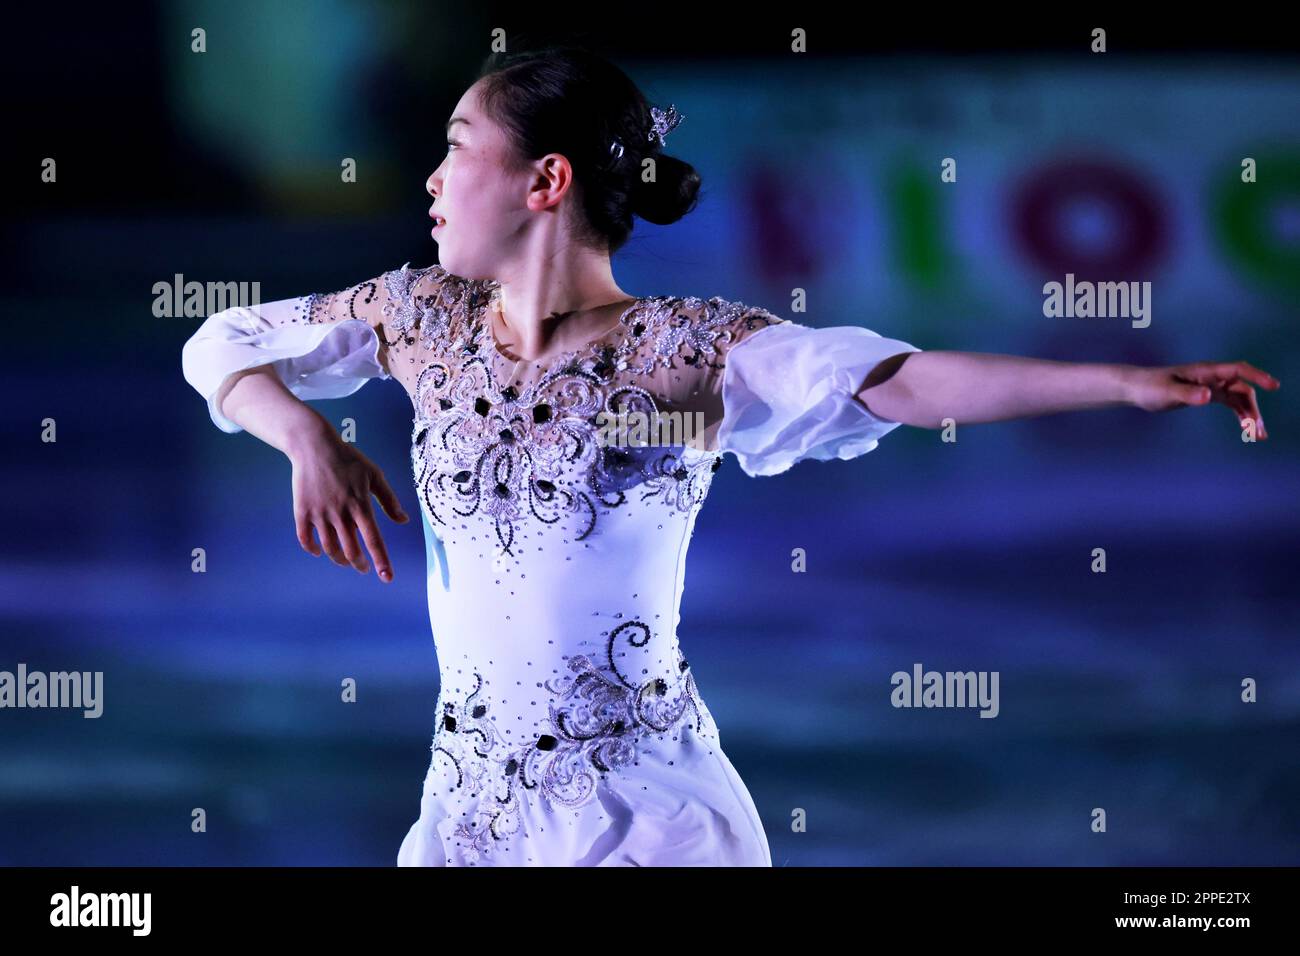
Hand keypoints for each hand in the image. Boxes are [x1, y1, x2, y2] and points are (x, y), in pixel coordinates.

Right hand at [289, 432, 409, 580]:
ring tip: (347, 561)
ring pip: (330, 548)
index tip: (387, 578)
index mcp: (360, 505)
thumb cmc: (349, 459)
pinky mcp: (302, 511)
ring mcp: (319, 513)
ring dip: (340, 560)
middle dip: (360, 564)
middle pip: (351, 550)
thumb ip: (389, 500)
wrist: (314, 445)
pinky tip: (321, 552)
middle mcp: (340, 512)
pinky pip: (305, 538)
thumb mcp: (374, 475)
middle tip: (364, 567)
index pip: (374, 540)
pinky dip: (313, 549)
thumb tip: (403, 521)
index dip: (381, 561)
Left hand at [1127, 360, 1279, 438]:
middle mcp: (1212, 377)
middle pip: (1242, 389)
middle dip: (1253, 409)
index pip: (1238, 370)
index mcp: (1206, 371)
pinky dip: (1239, 414)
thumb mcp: (1167, 392)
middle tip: (1257, 431)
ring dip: (1249, 415)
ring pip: (1239, 398)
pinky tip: (1245, 428)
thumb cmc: (1150, 387)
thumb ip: (1188, 394)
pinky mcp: (1206, 394)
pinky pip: (1230, 403)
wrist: (1136, 388)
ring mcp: (1211, 385)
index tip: (1273, 386)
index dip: (1257, 376)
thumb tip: (1209, 396)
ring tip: (1257, 436)